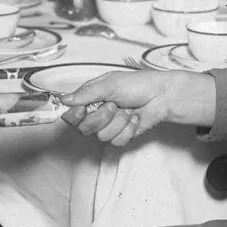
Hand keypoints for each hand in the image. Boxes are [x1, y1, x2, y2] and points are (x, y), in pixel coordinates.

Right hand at [61, 70, 215, 146]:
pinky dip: (129, 129)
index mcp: (90, 98)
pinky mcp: (122, 136)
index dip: (75, 116)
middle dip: (102, 117)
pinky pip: (117, 142)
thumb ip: (87, 93)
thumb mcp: (110, 84)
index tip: (84, 110)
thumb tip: (64, 99)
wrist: (161, 96)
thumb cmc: (138, 84)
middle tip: (114, 105)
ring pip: (102, 136)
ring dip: (119, 122)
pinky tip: (135, 118)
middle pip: (85, 129)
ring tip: (128, 110)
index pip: (71, 114)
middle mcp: (97, 113)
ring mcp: (109, 126)